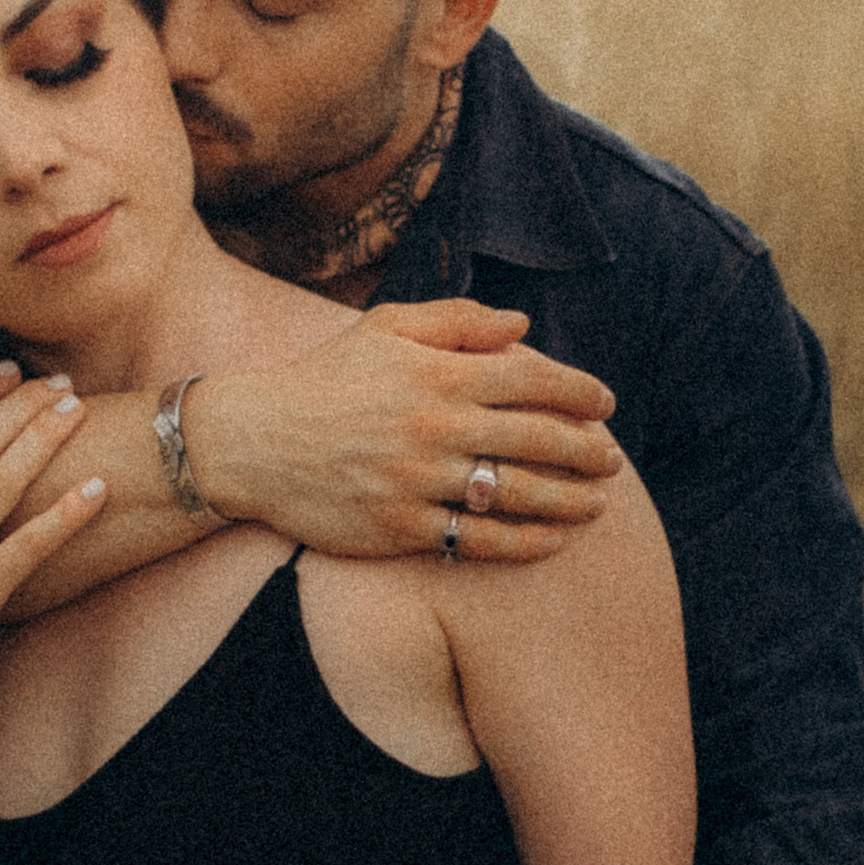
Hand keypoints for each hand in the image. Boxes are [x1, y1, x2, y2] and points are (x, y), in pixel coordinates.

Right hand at [185, 302, 623, 563]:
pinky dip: (524, 542)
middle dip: (587, 451)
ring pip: (517, 495)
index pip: (533, 380)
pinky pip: (479, 540)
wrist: (252, 443)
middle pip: (537, 439)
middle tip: (611, 460)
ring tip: (597, 504)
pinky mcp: (401, 528)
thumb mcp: (384, 329)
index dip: (581, 392)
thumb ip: (457, 322)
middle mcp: (434, 428)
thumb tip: (523, 324)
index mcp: (436, 374)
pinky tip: (551, 540)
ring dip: (569, 500)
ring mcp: (419, 482)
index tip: (606, 405)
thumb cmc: (324, 380)